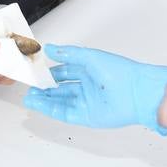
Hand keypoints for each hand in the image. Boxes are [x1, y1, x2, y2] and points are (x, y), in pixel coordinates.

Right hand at [21, 44, 166, 134]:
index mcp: (90, 71)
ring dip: (45, 100)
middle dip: (45, 88)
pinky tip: (40, 105)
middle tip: (30, 86)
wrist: (137, 93)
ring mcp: (87, 103)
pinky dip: (52, 110)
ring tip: (29, 96)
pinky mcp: (88, 117)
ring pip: (61, 102)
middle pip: (61, 88)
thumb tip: (49, 48)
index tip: (36, 71)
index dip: (50, 72)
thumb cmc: (119, 72)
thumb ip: (69, 54)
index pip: (65, 71)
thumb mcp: (90, 57)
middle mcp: (88, 87)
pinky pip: (66, 114)